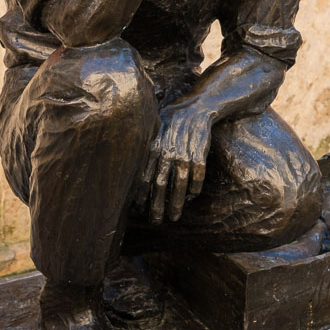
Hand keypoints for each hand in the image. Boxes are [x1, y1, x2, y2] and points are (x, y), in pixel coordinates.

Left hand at [136, 103, 213, 224]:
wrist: (197, 108)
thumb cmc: (170, 123)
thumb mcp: (154, 132)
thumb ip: (145, 150)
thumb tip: (129, 173)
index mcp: (153, 146)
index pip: (143, 176)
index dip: (140, 195)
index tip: (137, 210)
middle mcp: (167, 150)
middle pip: (160, 184)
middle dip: (157, 206)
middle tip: (156, 221)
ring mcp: (185, 152)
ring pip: (180, 184)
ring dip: (177, 203)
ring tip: (174, 217)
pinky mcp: (200, 152)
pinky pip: (198, 176)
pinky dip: (195, 189)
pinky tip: (191, 197)